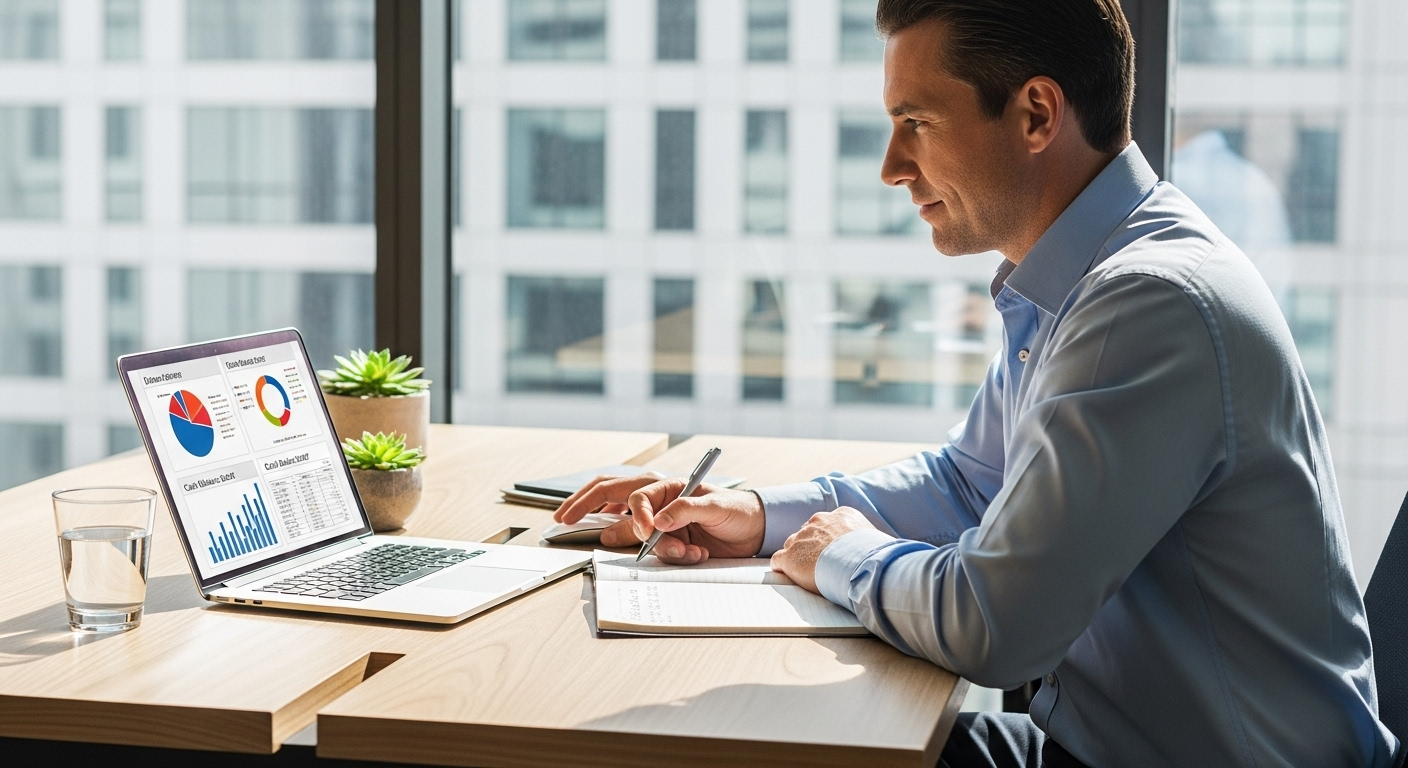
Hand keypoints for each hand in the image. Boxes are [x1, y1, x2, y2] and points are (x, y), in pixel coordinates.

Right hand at [553, 474, 764, 563]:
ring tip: (688, 551)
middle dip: (583, 505)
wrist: (753, 531)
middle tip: (562, 518)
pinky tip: (692, 554)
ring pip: (628, 532)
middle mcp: (654, 501)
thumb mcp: (717, 506)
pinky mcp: (662, 540)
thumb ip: (687, 509)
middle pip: (608, 496)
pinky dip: (666, 557)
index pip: (634, 495)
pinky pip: (646, 550)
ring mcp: (655, 521)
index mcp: (666, 485)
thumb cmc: (737, 510)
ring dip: (651, 548)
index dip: (636, 515)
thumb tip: (657, 520)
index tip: (648, 533)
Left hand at [770, 507, 874, 593]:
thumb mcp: (875, 539)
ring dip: (798, 558)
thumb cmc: (875, 557)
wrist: (861, 565)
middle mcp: (819, 521)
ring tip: (807, 573)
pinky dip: (783, 568)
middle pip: (808, 533)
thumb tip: (878, 552)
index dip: (828, 541)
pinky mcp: (790, 556)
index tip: (833, 552)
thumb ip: (868, 540)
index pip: (827, 524)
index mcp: (841, 515)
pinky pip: (779, 560)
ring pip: (792, 546)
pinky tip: (789, 576)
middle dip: (811, 547)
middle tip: (820, 564)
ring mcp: (802, 537)